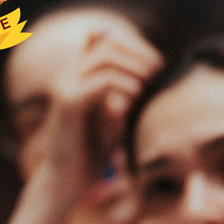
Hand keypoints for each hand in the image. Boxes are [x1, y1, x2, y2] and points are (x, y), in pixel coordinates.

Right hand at [24, 23, 161, 213]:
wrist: (67, 181)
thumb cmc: (92, 155)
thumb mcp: (117, 120)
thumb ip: (127, 97)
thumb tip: (152, 77)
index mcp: (78, 78)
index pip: (105, 41)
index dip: (134, 47)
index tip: (158, 64)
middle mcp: (69, 77)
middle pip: (107, 44)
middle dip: (138, 53)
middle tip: (159, 71)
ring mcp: (65, 87)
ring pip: (104, 57)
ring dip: (134, 67)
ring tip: (151, 83)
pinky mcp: (67, 102)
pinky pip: (101, 81)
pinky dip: (124, 85)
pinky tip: (136, 97)